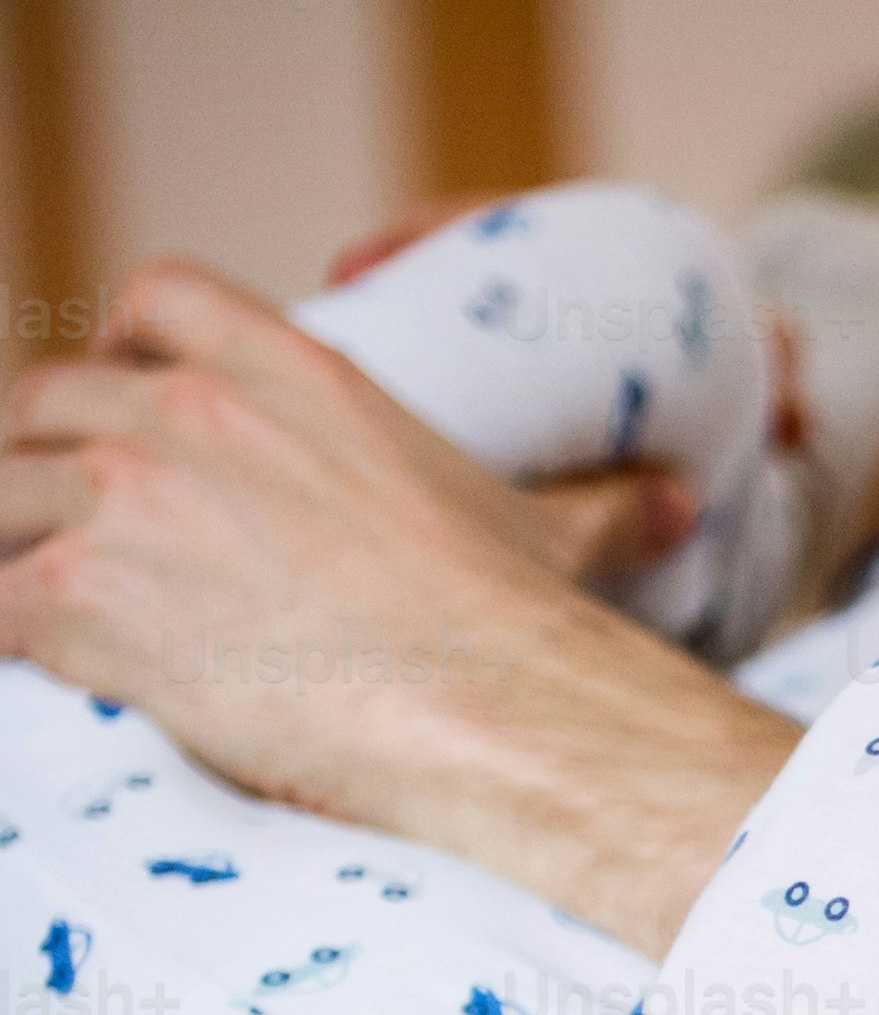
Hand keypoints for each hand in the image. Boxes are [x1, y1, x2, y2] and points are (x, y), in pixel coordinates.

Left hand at [0, 255, 691, 795]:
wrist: (490, 718)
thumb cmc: (520, 637)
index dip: (118, 346)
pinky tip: (48, 668)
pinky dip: (11, 636)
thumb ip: (599, 505)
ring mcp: (125, 498)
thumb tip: (676, 501)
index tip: (124, 403)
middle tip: (71, 535)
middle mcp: (188, 415)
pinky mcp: (80, 595)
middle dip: (40, 463)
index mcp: (290, 374)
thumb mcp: (552, 541)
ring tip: (48, 605)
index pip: (156, 297)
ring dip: (12, 549)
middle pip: (44, 399)